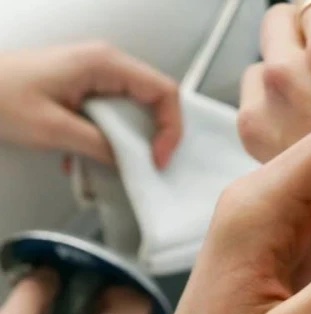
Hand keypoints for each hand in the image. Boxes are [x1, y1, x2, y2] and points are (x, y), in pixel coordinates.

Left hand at [0, 42, 181, 167]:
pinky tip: (87, 157)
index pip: (163, 92)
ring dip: (127, 142)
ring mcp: (93, 75)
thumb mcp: (53, 129)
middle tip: (143, 165)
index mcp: (104, 64)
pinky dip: (107, 139)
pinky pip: (111, 114)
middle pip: (152, 101)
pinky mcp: (81, 88)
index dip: (170, 128)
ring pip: (132, 111)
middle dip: (152, 137)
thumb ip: (99, 146)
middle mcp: (104, 65)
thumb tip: (130, 163)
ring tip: (112, 163)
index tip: (157, 157)